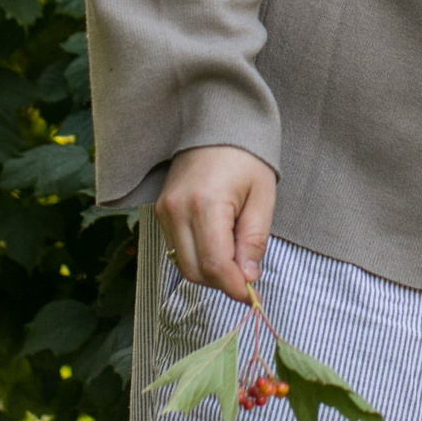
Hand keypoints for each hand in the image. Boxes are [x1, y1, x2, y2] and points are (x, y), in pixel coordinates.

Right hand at [152, 144, 276, 299]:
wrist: (216, 124)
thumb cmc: (245, 158)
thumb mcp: (262, 197)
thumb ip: (254, 240)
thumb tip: (248, 278)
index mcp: (206, 204)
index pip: (215, 265)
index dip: (235, 287)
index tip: (253, 296)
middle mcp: (177, 210)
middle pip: (195, 271)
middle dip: (223, 282)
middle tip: (247, 276)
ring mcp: (164, 211)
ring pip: (183, 265)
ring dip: (209, 272)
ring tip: (234, 255)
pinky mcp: (159, 212)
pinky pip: (176, 249)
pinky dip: (197, 257)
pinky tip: (217, 243)